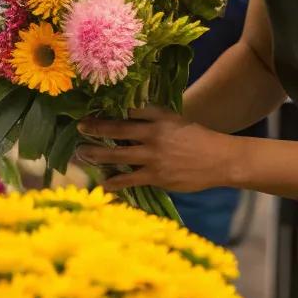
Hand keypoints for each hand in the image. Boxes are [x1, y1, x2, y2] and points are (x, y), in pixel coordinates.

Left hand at [77, 107, 233, 192]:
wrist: (219, 159)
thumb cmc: (197, 138)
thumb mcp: (175, 120)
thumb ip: (152, 116)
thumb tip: (128, 114)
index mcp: (157, 123)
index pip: (126, 117)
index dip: (105, 118)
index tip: (89, 117)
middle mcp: (152, 139)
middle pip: (117, 133)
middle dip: (95, 132)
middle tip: (78, 130)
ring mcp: (153, 160)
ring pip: (118, 156)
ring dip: (98, 156)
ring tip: (82, 156)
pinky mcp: (157, 178)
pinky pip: (130, 180)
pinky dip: (115, 182)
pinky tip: (104, 183)